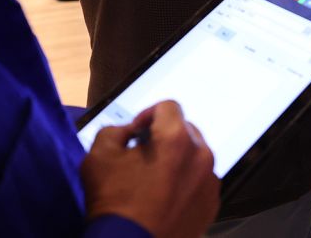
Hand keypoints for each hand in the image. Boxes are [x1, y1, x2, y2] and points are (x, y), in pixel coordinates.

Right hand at [81, 101, 219, 237]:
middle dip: (165, 137)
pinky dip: (186, 183)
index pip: (168, 106)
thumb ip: (115, 130)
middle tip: (143, 156)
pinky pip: (200, 182)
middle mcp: (201, 156)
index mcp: (177, 138)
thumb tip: (129, 132)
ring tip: (155, 179)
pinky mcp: (211, 204)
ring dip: (177, 160)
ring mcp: (210, 182)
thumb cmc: (113, 203)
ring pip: (195, 157)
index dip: (147, 115)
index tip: (136, 133)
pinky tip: (166, 198)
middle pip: (185, 130)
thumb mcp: (99, 156)